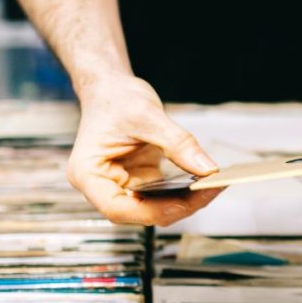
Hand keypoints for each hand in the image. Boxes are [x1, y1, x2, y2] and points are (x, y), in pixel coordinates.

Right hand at [67, 74, 222, 225]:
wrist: (112, 89)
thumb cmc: (115, 100)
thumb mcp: (147, 116)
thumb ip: (177, 143)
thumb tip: (206, 169)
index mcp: (89, 174)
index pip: (117, 208)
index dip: (151, 211)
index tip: (182, 202)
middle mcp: (103, 186)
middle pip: (140, 212)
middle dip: (176, 206)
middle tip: (210, 190)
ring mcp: (122, 187)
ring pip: (155, 209)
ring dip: (184, 202)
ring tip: (213, 186)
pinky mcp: (140, 183)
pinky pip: (164, 196)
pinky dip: (184, 192)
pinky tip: (205, 182)